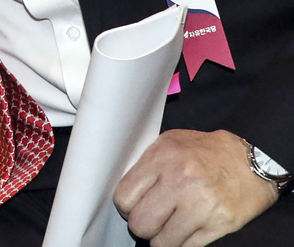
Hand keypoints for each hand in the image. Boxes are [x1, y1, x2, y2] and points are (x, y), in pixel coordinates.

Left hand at [115, 129, 278, 246]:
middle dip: (142, 226)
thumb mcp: (171, 143)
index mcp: (162, 159)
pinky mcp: (220, 224)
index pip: (124, 197)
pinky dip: (181, 243)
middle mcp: (180, 182)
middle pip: (140, 224)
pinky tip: (184, 232)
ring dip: (162, 238)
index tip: (133, 208)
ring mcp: (201, 206)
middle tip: (150, 221)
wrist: (253, 160)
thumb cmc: (209, 151)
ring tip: (167, 228)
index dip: (126, 207)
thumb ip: (147, 165)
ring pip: (162, 242)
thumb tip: (129, 192)